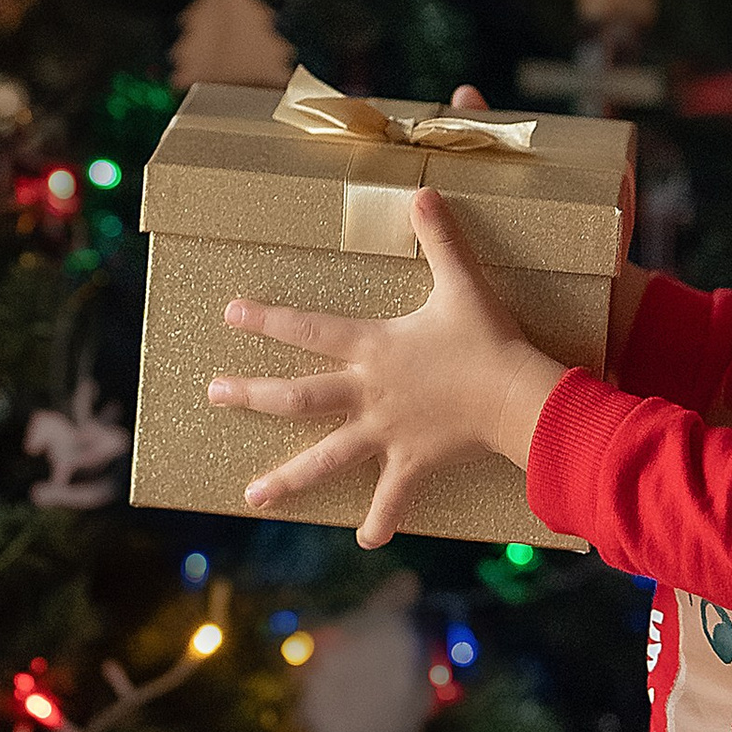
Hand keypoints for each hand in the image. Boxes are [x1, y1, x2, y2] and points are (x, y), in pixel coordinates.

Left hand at [208, 183, 571, 546]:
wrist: (517, 395)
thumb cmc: (488, 339)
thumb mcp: (463, 283)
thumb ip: (440, 238)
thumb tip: (423, 191)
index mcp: (373, 347)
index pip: (308, 329)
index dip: (268, 319)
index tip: (230, 314)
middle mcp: (368, 392)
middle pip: (297, 397)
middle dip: (251, 396)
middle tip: (214, 394)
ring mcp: (385, 432)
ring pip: (326, 458)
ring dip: (289, 479)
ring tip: (253, 496)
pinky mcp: (412, 462)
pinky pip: (392, 496)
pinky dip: (381, 520)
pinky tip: (366, 539)